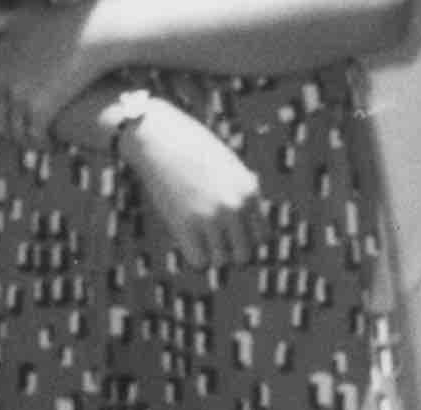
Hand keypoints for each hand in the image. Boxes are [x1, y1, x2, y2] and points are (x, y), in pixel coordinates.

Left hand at [0, 0, 104, 141]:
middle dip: (14, 135)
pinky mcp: (38, 108)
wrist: (88, 32)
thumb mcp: (17, 19)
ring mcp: (18, 95)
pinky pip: (35, 138)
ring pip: (16, 134)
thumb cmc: (57, 23)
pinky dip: (44, 145)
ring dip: (30, 144)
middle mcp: (1, 79)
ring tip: (45, 143)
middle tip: (32, 139)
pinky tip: (54, 145)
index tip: (13, 127)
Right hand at [112, 98, 265, 267]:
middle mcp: (234, 206)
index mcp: (249, 190)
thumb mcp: (230, 166)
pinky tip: (188, 241)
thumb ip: (243, 193)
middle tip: (215, 238)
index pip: (262, 238)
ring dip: (211, 254)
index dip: (246, 238)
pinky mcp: (185, 224)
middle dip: (231, 251)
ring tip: (199, 235)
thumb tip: (253, 227)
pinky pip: (199, 262)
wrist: (158, 135)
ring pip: (221, 262)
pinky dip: (194, 257)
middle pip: (244, 256)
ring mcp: (210, 217)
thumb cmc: (193, 148)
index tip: (232, 231)